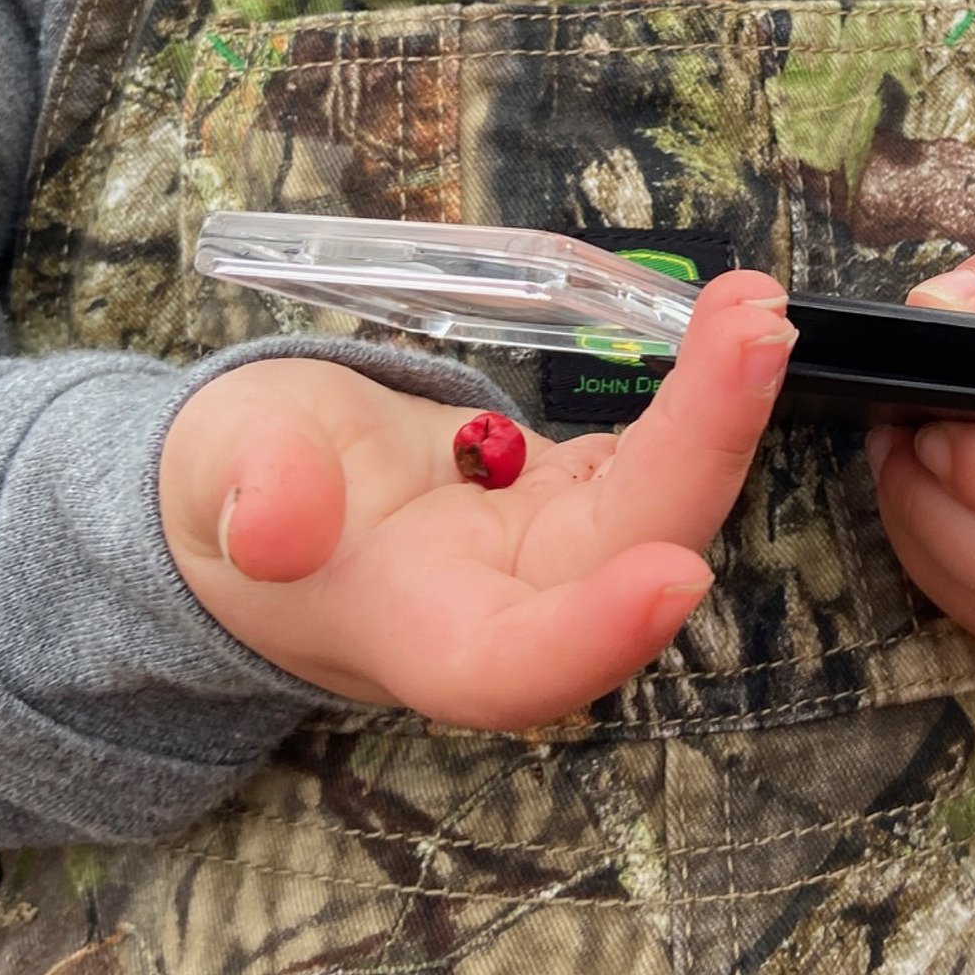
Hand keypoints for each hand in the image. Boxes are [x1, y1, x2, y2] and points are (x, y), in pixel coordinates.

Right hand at [159, 271, 795, 726]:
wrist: (262, 489)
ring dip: (720, 409)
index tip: (676, 575)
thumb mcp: (217, 469)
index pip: (515, 667)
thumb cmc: (231, 489)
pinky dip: (702, 389)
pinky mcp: (579, 495)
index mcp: (415, 631)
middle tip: (757, 331)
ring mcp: (556, 551)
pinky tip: (735, 319)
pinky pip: (656, 452)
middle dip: (704, 451)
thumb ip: (248, 493)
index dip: (597, 636)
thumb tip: (270, 525)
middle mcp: (510, 606)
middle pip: (628, 556)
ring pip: (661, 500)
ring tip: (756, 307)